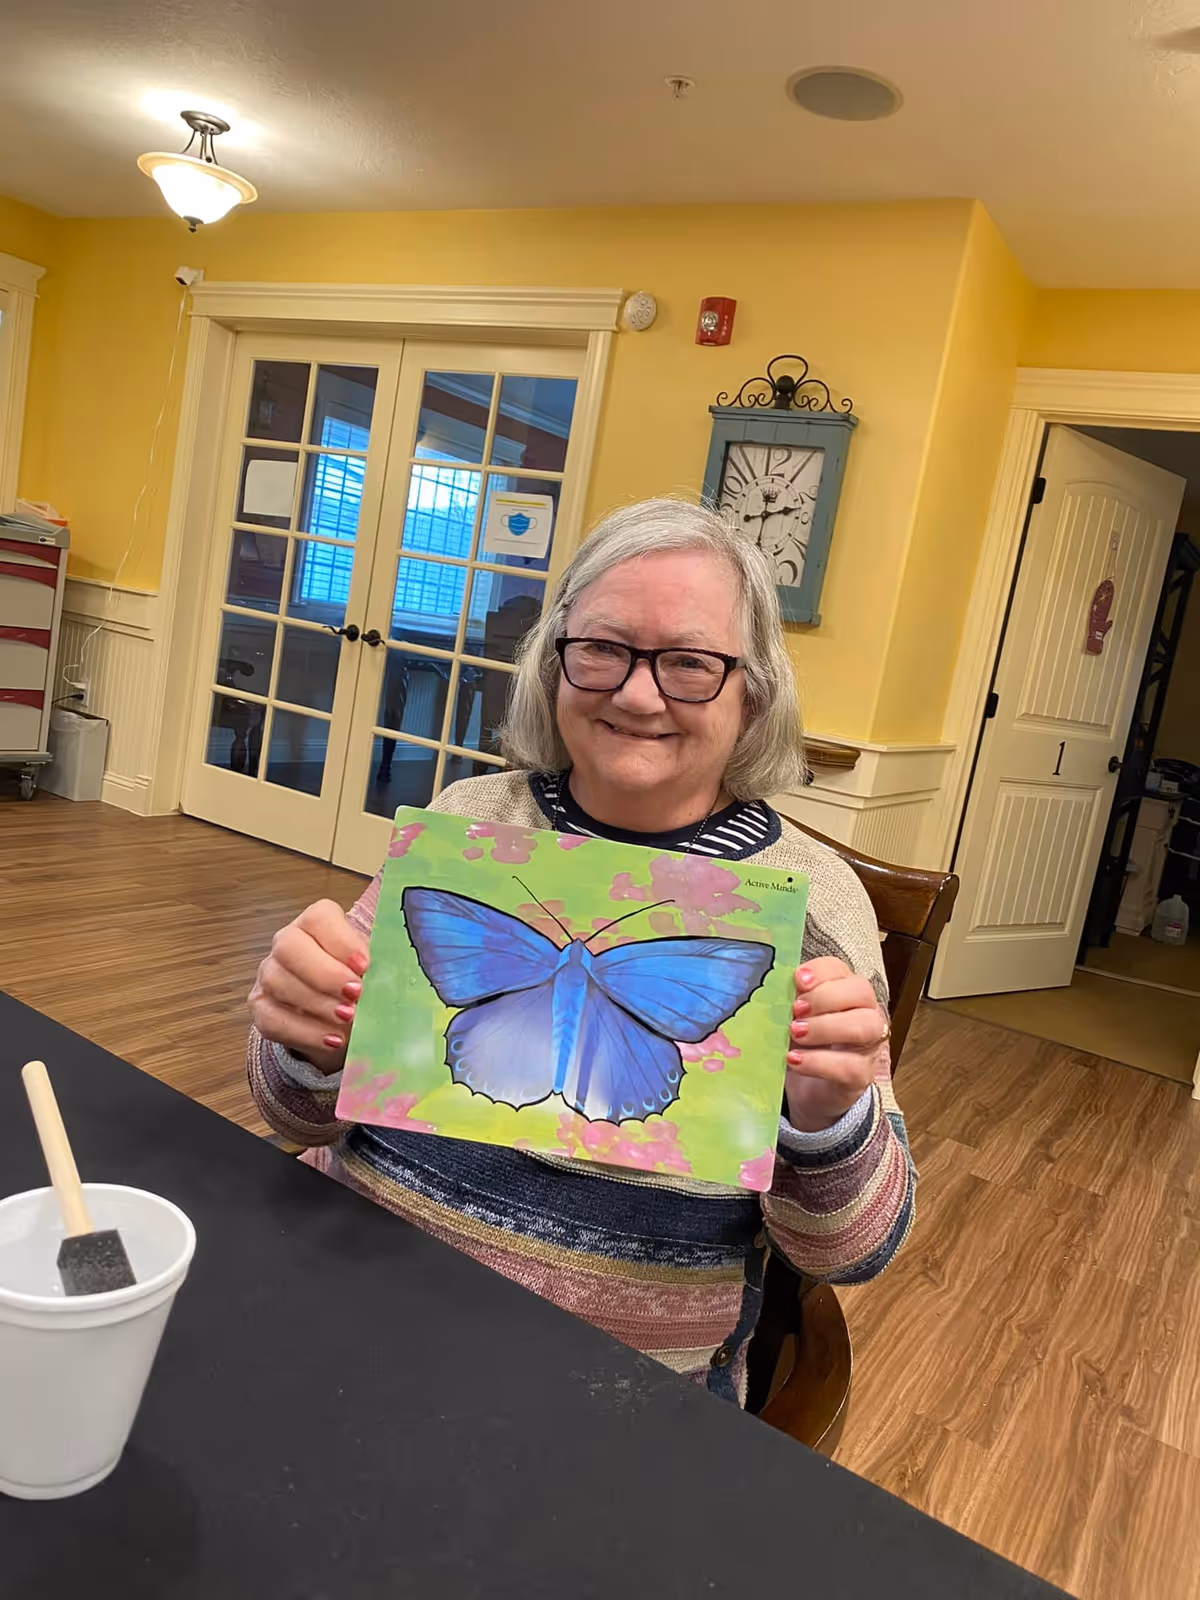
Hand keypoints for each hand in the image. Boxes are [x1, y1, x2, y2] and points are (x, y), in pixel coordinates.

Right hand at [248, 900, 369, 1074]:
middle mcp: (287, 943)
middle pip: (289, 946)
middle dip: (324, 973)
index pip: (319, 918)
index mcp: (316, 924)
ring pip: (278, 982)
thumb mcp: (375, 970)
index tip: (365, 965)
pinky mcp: (262, 1008)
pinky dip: (305, 1032)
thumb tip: (393, 979)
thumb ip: (381, 967)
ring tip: (348, 1018)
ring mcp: (270, 975)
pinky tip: (333, 1040)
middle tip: (356, 994)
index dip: (341, 940)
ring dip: (317, 1003)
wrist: (341, 1018)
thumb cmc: (361, 984)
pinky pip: (272, 1019)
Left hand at [784, 957, 888, 1131]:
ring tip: (795, 1033)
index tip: (797, 980)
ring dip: (827, 1026)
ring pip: (866, 1025)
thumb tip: (771, 989)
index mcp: (843, 991)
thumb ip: (787, 1002)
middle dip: (825, 997)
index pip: (840, 969)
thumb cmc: (802, 1046)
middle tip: (795, 1010)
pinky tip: (794, 1060)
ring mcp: (868, 1045)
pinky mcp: (862, 1075)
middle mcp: (864, 1012)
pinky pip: (850, 1065)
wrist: (809, 1091)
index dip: (820, 971)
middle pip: (861, 991)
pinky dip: (819, 1061)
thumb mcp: (791, 1019)